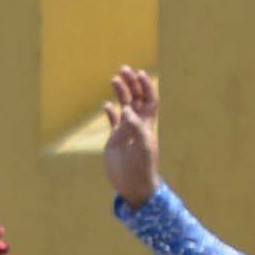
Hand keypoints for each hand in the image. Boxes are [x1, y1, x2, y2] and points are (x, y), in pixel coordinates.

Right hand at [99, 64, 160, 208]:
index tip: (139, 73)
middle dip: (132, 84)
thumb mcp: (141, 146)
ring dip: (120, 93)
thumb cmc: (142, 167)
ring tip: (114, 79)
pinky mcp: (114, 140)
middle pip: (136, 99)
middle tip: (123, 69)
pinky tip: (105, 105)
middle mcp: (137, 125)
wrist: (134, 185)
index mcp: (147, 124)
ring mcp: (126, 131)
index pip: (149, 100)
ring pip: (124, 107)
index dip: (146, 86)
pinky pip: (113, 121)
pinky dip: (109, 111)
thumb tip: (126, 108)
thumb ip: (135, 127)